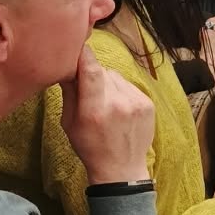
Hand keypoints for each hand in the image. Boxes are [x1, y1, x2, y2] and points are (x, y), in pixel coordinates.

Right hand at [58, 42, 155, 183]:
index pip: (90, 69)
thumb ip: (69, 93)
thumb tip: (66, 66)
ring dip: (108, 83)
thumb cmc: (90, 147)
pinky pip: (129, 86)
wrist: (121, 169)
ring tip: (105, 104)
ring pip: (116, 77)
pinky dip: (121, 91)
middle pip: (102, 71)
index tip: (77, 45)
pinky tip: (118, 108)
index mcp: (95, 110)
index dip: (83, 54)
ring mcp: (136, 102)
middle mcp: (118, 103)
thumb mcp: (69, 123)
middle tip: (89, 92)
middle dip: (93, 76)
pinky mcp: (147, 103)